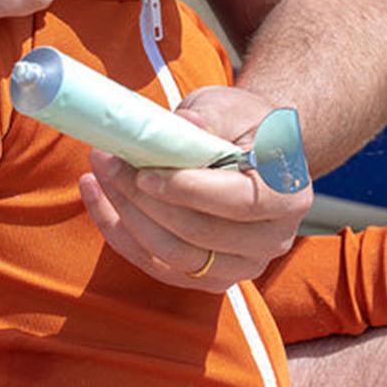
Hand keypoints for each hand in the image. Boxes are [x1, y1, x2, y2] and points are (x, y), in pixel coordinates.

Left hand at [80, 86, 312, 292]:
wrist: (256, 153)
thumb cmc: (243, 125)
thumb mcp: (232, 107)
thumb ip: (211, 117)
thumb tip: (183, 124)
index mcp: (288, 194)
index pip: (237, 201)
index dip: (188, 190)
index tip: (144, 173)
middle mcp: (272, 240)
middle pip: (199, 234)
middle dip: (144, 200)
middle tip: (106, 161)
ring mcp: (241, 266)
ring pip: (173, 256)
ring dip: (126, 217)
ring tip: (98, 177)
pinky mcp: (209, 278)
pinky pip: (157, 266)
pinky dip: (122, 235)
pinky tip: (99, 200)